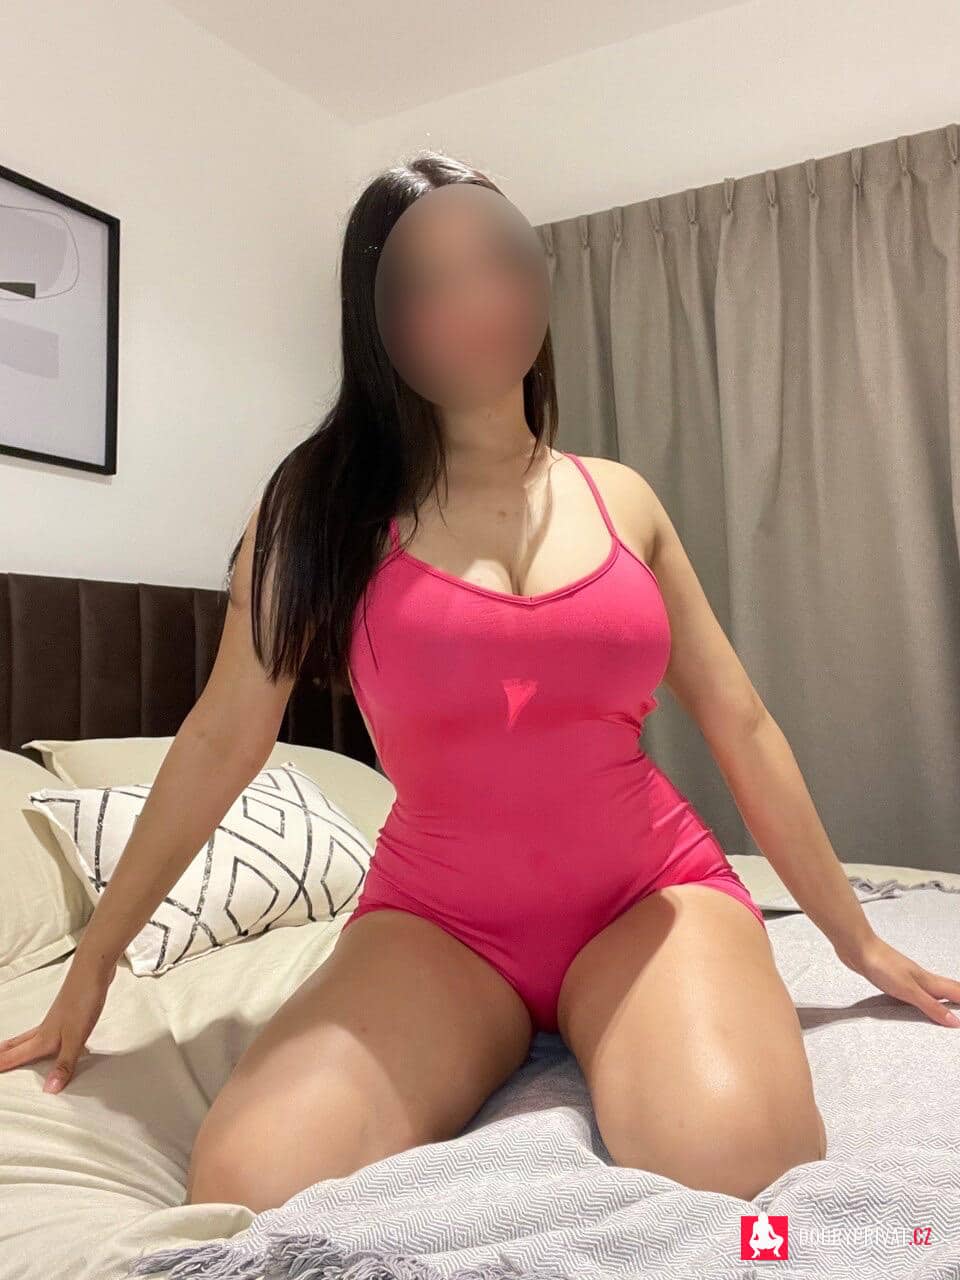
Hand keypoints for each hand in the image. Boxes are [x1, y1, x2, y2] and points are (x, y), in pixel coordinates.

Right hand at [0, 953, 117, 1093]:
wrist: (94, 967)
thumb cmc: (83, 999)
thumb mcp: (76, 1036)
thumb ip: (64, 1063)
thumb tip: (50, 1089)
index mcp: (44, 1037)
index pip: (18, 1055)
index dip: (3, 1064)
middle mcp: (47, 1027)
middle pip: (21, 1043)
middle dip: (7, 1053)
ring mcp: (59, 1017)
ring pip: (36, 1035)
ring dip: (25, 1045)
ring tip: (18, 1050)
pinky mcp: (71, 1010)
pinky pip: (54, 1030)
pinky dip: (49, 1038)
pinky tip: (61, 1039)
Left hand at [836, 932, 959, 1027]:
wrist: (858, 948)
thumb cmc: (881, 964)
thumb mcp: (909, 990)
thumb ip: (931, 1006)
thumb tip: (954, 1021)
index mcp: (928, 980)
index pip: (955, 992)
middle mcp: (920, 978)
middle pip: (946, 989)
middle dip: (958, 998)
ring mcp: (907, 976)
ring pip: (931, 989)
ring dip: (942, 998)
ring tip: (948, 1007)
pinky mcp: (893, 978)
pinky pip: (914, 990)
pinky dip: (923, 997)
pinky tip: (916, 1001)